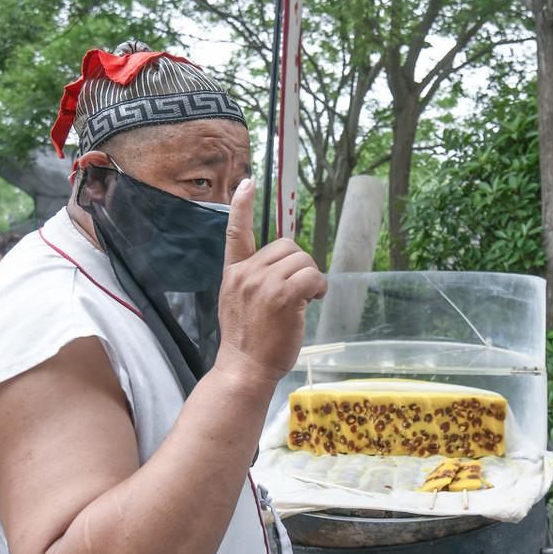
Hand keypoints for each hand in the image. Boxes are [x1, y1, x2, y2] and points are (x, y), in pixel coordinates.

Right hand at [212, 179, 326, 384]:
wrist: (244, 369)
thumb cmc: (248, 342)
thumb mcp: (239, 304)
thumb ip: (254, 281)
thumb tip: (285, 269)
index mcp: (233, 274)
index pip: (236, 232)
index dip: (242, 206)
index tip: (248, 184)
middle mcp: (246, 274)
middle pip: (288, 246)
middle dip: (300, 265)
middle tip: (300, 291)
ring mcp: (263, 284)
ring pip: (303, 260)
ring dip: (312, 279)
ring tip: (305, 300)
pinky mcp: (282, 297)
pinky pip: (312, 276)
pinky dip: (318, 287)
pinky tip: (312, 302)